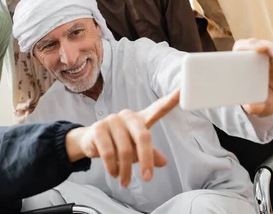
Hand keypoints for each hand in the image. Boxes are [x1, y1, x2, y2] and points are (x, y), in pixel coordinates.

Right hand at [65, 89, 179, 186]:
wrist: (89, 141)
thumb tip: (163, 162)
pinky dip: (113, 167)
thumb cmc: (117, 143)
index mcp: (140, 119)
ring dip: (126, 170)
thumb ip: (149, 153)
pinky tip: (113, 173)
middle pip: (143, 137)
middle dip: (146, 160)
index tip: (182, 91)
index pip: (158, 108)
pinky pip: (109, 153)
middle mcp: (127, 116)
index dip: (171, 100)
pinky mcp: (98, 128)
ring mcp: (112, 120)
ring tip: (125, 181)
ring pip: (125, 150)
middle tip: (147, 178)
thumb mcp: (135, 149)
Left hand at [234, 38, 272, 116]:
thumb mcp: (257, 106)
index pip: (242, 48)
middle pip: (262, 46)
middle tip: (272, 53)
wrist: (272, 102)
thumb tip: (251, 107)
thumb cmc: (259, 100)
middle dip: (267, 47)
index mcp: (245, 63)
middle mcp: (259, 57)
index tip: (253, 50)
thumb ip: (255, 107)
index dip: (247, 46)